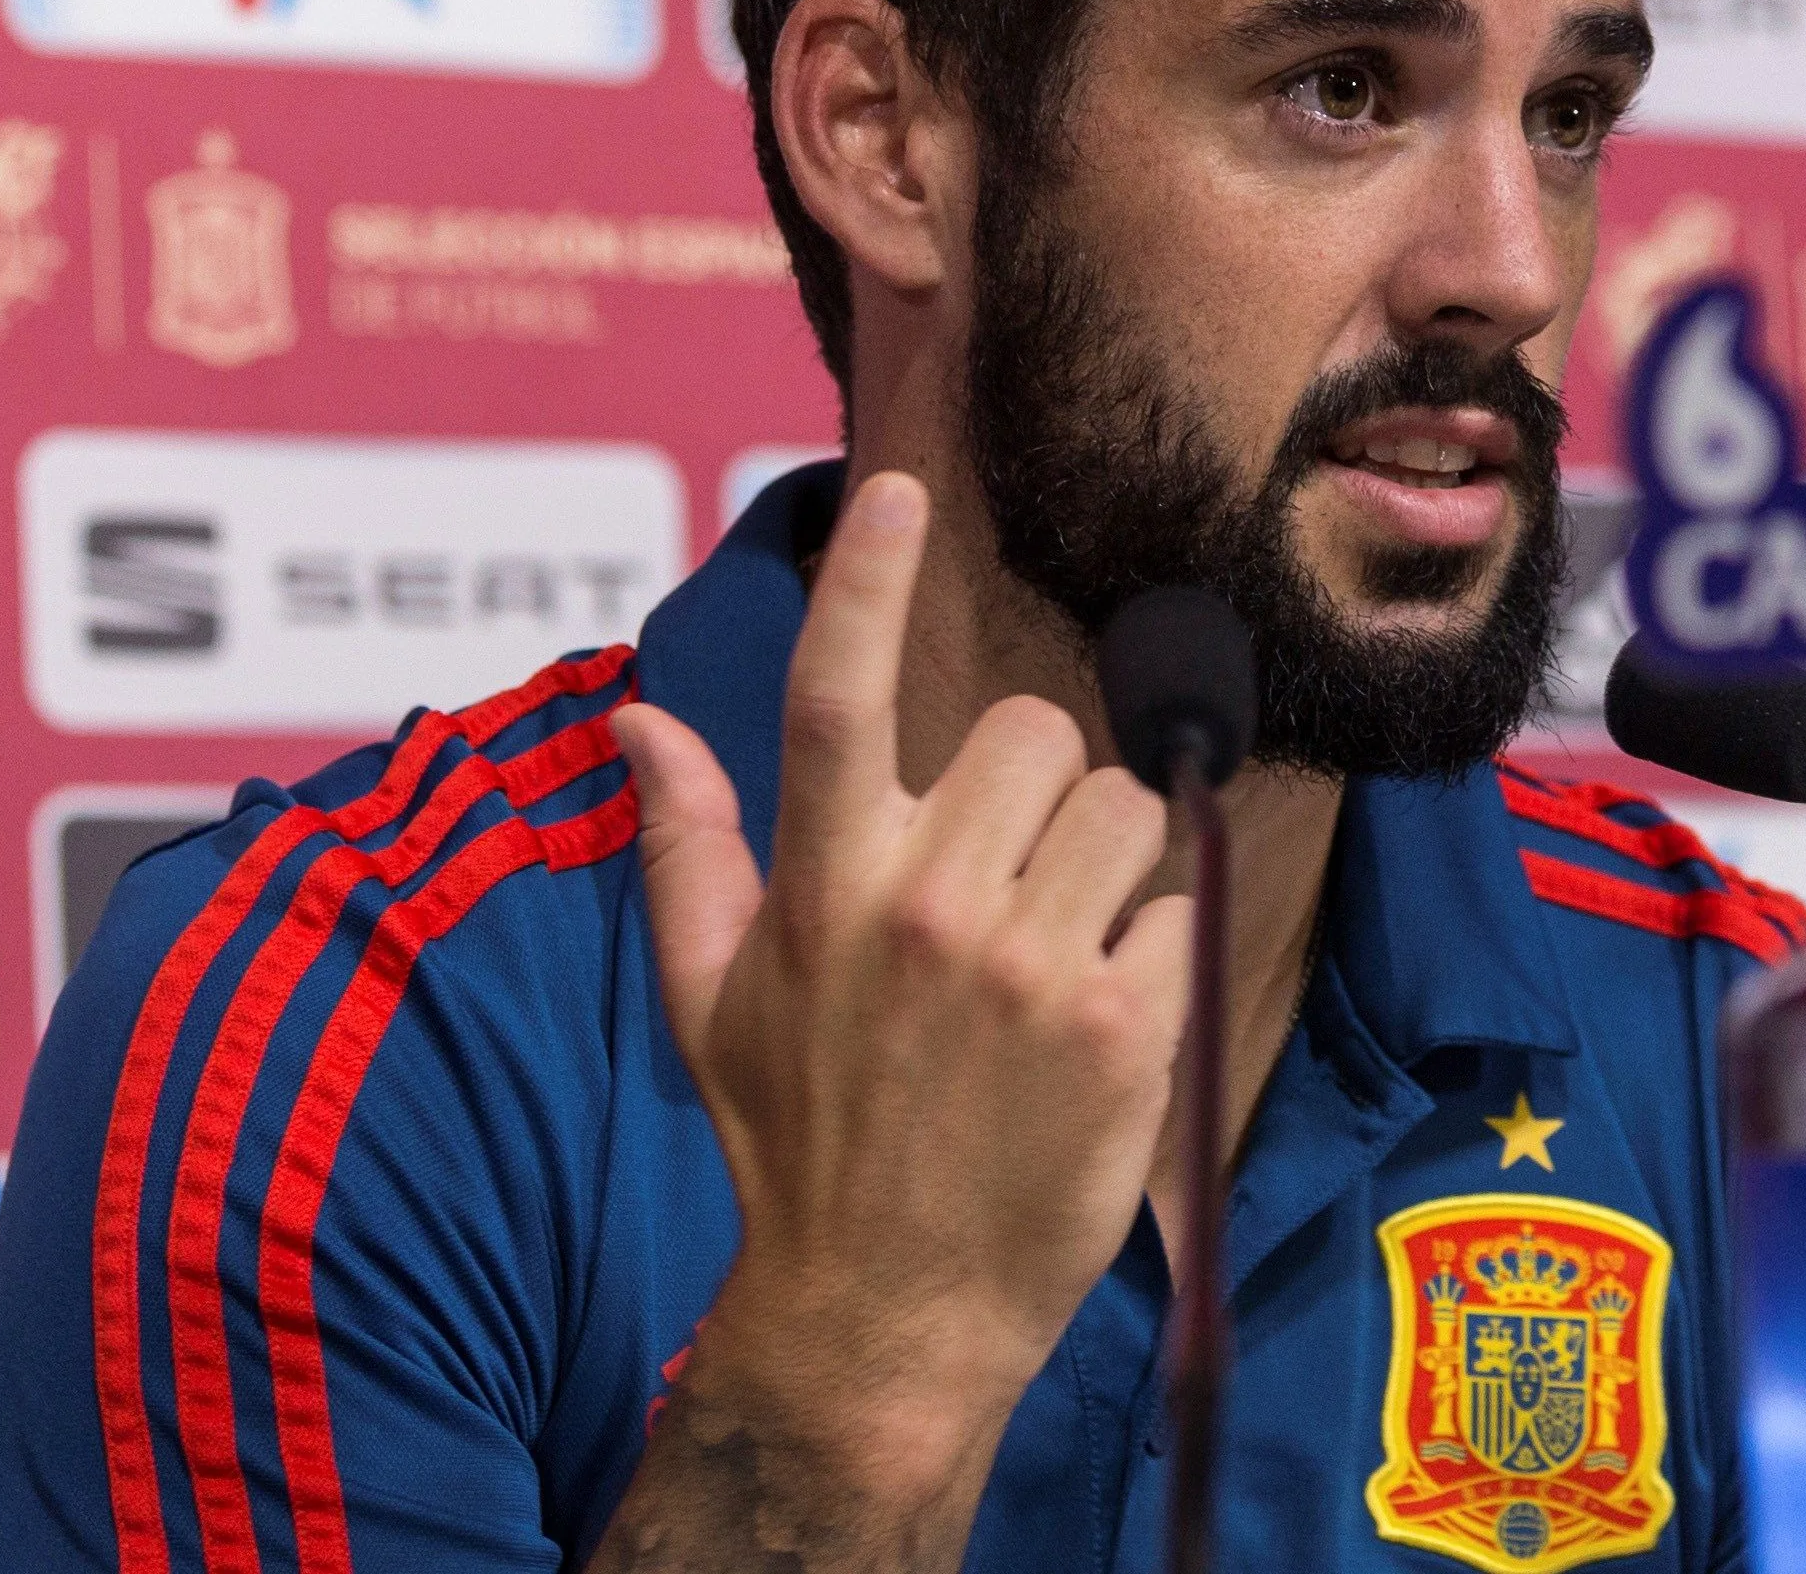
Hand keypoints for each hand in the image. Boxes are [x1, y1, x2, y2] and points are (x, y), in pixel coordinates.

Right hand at [605, 470, 1192, 1555]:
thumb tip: (629, 720)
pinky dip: (1154, 954)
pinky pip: (1176, 909)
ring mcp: (1026, 964)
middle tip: (1005, 893)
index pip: (833, 696)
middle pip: (1038, 738)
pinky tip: (1097, 1028)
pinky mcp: (1120, 1024)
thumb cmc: (800, 1146)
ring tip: (1050, 963)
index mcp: (823, 885)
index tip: (896, 489)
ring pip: (1125, 810)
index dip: (864, 582)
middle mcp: (922, 907)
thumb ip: (687, 844)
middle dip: (1040, 797)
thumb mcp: (712, 999)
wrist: (887, 1317)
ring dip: (1107, 871)